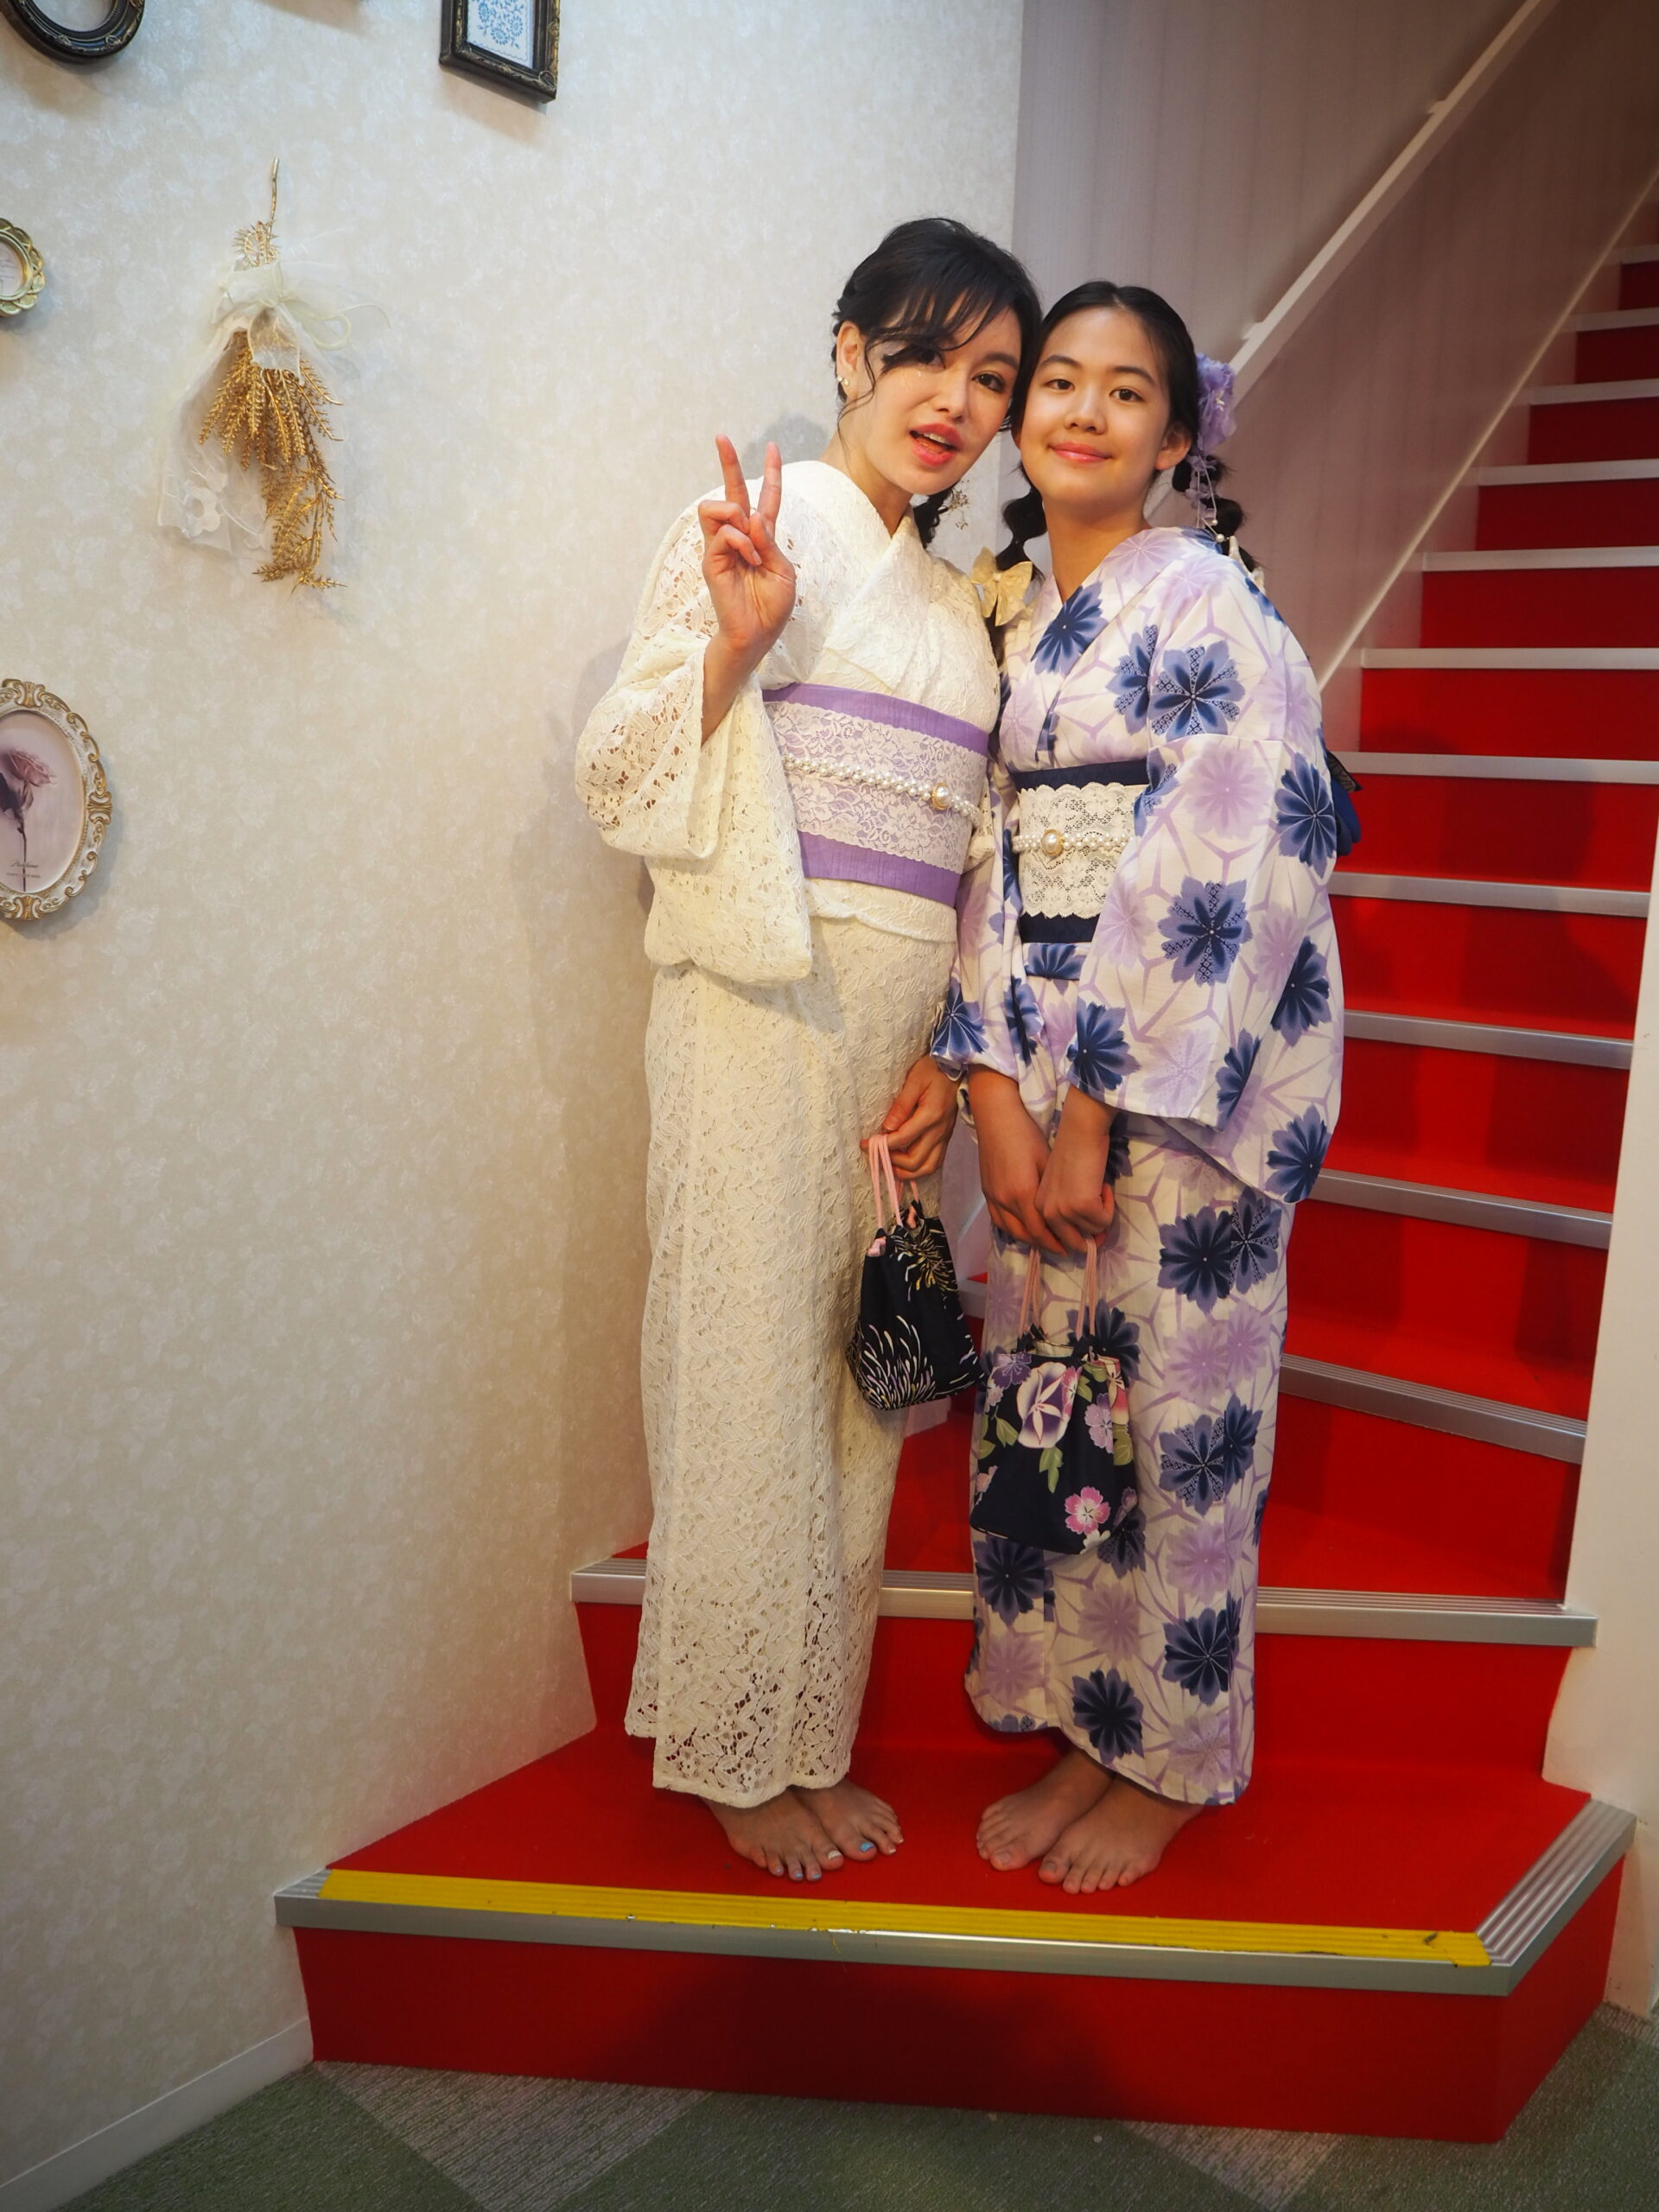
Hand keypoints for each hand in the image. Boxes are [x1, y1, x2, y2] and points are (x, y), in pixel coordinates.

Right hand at [698, 437, 795, 737]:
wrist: (756, 634)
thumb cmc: (773, 607)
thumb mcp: (783, 570)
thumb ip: (770, 541)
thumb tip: (751, 516)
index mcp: (763, 537)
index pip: (766, 499)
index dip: (771, 473)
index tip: (772, 447)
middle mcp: (741, 537)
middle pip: (733, 492)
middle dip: (728, 463)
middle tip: (721, 436)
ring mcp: (723, 547)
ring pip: (718, 507)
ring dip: (737, 515)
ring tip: (750, 542)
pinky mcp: (712, 559)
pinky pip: (723, 533)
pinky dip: (739, 541)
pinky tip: (747, 557)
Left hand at [867, 1057, 957, 1179]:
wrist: (956, 1066)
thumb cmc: (933, 1070)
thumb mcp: (914, 1081)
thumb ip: (901, 1106)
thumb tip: (887, 1127)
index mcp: (931, 1115)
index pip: (903, 1139)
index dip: (882, 1145)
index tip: (866, 1144)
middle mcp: (939, 1131)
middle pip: (915, 1161)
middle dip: (893, 1162)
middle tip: (876, 1154)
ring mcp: (944, 1136)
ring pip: (928, 1167)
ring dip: (907, 1172)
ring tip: (889, 1164)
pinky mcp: (946, 1137)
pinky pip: (934, 1161)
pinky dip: (919, 1168)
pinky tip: (905, 1164)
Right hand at [966, 1069, 1063, 1254]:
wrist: (996, 1117)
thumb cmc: (1026, 1134)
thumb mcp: (1046, 1160)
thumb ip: (1051, 1190)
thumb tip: (1066, 1210)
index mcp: (1022, 1193)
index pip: (1040, 1230)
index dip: (1056, 1242)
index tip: (1072, 1247)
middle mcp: (1004, 1200)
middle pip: (1026, 1234)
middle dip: (1046, 1245)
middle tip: (1064, 1248)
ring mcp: (992, 1197)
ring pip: (1011, 1230)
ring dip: (1030, 1239)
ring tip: (1046, 1241)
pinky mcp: (986, 1191)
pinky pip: (999, 1221)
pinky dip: (1014, 1229)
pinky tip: (1024, 1227)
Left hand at [1036, 1089, 1116, 1251]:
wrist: (1080, 1130)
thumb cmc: (1073, 1152)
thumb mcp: (1061, 1186)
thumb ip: (1065, 1210)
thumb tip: (1087, 1237)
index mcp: (1038, 1207)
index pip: (1056, 1240)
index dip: (1078, 1239)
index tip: (1092, 1232)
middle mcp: (1045, 1212)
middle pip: (1074, 1244)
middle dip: (1093, 1236)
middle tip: (1104, 1217)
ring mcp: (1062, 1210)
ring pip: (1093, 1232)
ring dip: (1102, 1213)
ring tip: (1098, 1189)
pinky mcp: (1082, 1205)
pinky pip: (1104, 1220)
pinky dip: (1110, 1206)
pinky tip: (1103, 1186)